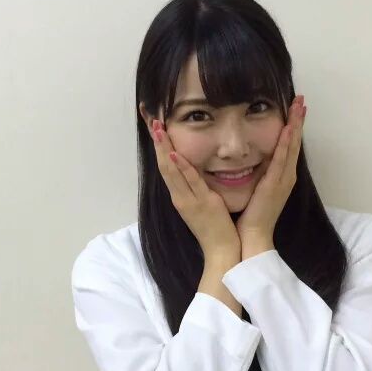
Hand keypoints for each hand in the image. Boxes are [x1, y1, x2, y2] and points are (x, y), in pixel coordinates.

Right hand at [147, 117, 240, 259]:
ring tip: (158, 128)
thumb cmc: (214, 229)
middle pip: (164, 164)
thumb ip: (195, 188)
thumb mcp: (201, 204)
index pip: (166, 165)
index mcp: (180, 195)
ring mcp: (189, 200)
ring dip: (164, 148)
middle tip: (150, 118)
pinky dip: (182, 168)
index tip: (153, 125)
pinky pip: (191, 182)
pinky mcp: (202, 203)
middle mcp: (180, 196)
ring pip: (172, 170)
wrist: (221, 252)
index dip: (159, 145)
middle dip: (157, 141)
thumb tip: (192, 171)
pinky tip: (175, 154)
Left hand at [235, 95, 305, 254]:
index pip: (288, 146)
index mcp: (281, 177)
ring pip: (291, 146)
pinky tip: (288, 128)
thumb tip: (253, 161)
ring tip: (299, 106)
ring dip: (296, 125)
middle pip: (294, 142)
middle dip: (298, 120)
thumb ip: (258, 175)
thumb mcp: (257, 190)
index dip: (293, 127)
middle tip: (301, 99)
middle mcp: (286, 176)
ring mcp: (283, 180)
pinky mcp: (275, 184)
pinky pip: (281, 159)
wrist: (253, 236)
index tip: (295, 109)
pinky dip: (286, 143)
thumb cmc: (252, 216)